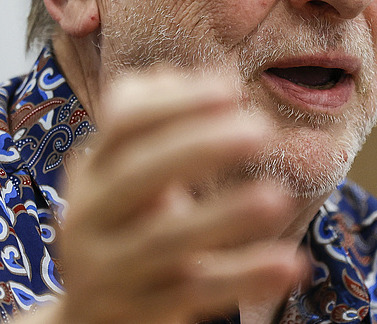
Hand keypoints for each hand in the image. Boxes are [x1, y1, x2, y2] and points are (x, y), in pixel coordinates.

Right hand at [42, 70, 306, 323]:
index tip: (231, 87)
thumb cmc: (126, 225)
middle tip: (260, 130)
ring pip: (165, 240)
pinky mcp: (138, 313)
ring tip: (277, 196)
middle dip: (198, 148)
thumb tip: (216, 77)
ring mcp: (109, 269)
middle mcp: (90, 216)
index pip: (123, 124)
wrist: (86, 318)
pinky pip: (195, 294)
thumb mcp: (130, 173)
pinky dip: (243, 277)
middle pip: (137, 176)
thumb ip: (164, 123)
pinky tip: (290, 262)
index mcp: (93, 170)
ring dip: (224, 216)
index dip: (174, 103)